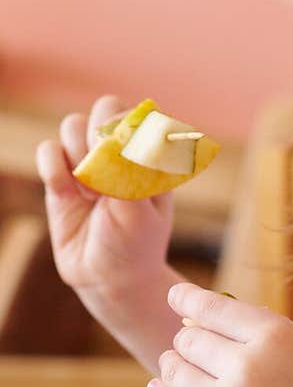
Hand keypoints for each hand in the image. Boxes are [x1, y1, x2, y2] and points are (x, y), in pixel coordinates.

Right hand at [36, 93, 173, 300]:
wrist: (108, 278)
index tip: (128, 163)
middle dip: (101, 136)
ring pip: (72, 124)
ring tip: (93, 192)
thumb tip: (111, 138)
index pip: (140, 112)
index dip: (128, 130)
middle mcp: (120, 149)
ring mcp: (89, 160)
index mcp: (151, 151)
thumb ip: (127, 174)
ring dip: (78, 155)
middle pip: (105, 108)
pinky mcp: (60, 176)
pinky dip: (54, 168)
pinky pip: (47, 149)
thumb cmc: (135, 243)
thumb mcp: (140, 212)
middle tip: (105, 173)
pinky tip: (69, 194)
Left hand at [148, 284, 292, 386]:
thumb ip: (257, 336)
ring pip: (175, 371)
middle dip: (188, 339)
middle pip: (189, 339)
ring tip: (175, 363)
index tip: (175, 294)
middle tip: (190, 342)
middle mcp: (246, 365)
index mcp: (275, 335)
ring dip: (173, 364)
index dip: (187, 298)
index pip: (212, 308)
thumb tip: (200, 320)